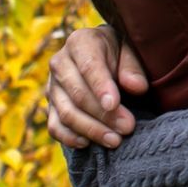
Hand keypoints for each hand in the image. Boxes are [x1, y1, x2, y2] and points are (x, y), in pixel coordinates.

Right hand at [45, 25, 148, 148]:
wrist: (102, 54)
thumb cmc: (119, 52)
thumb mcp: (130, 49)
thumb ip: (133, 67)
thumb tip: (137, 87)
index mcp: (80, 42)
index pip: (89, 66)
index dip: (101, 87)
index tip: (114, 104)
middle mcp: (60, 63)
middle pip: (78, 95)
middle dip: (103, 115)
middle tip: (127, 127)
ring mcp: (52, 87)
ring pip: (66, 113)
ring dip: (91, 130)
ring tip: (115, 140)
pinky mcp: (50, 107)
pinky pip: (54, 126)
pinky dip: (70, 138)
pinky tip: (89, 144)